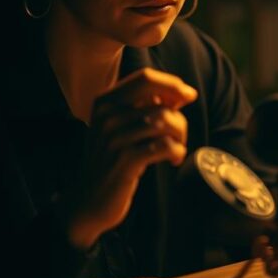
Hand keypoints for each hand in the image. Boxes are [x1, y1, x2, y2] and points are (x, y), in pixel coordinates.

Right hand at [60, 67, 195, 249]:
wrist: (90, 199)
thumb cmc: (113, 160)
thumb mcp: (121, 127)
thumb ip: (146, 106)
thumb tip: (185, 93)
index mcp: (105, 101)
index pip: (146, 78)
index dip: (172, 84)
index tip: (188, 97)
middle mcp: (107, 115)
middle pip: (161, 102)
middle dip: (179, 117)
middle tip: (179, 135)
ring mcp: (115, 138)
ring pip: (166, 123)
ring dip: (180, 137)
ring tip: (174, 150)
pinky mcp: (125, 160)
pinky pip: (165, 146)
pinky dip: (176, 152)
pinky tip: (172, 159)